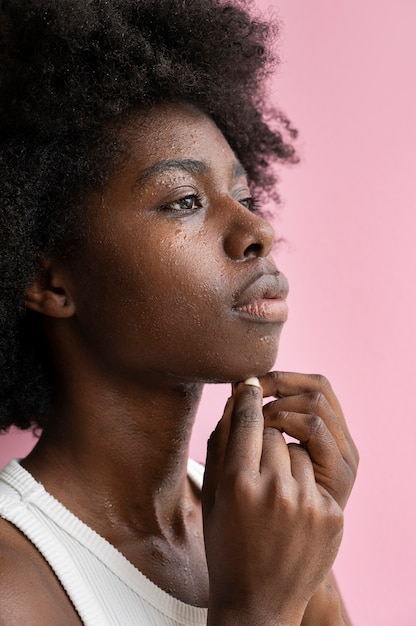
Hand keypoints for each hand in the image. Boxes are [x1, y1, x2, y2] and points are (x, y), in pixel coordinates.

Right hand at [202, 373, 353, 624]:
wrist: (257, 601)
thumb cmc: (225, 542)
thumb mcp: (212, 493)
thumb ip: (222, 441)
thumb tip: (238, 395)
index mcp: (238, 484)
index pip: (248, 419)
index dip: (248, 397)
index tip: (248, 383)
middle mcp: (276, 490)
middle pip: (273, 430)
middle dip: (263, 436)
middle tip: (255, 459)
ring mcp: (308, 504)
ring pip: (299, 447)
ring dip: (286, 456)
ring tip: (274, 488)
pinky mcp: (332, 516)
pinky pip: (317, 471)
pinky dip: (304, 478)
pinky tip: (290, 507)